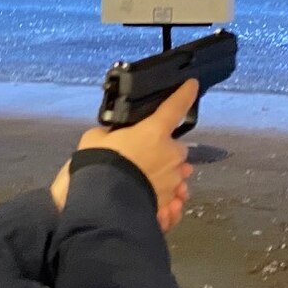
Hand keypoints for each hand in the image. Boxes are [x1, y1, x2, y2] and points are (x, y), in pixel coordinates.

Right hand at [50, 81, 197, 233]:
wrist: (103, 202)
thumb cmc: (100, 162)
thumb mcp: (95, 139)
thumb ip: (110, 135)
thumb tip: (113, 138)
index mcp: (155, 132)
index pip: (174, 107)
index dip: (184, 94)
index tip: (193, 85)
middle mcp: (171, 154)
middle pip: (176, 148)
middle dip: (165, 152)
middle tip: (144, 157)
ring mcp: (173, 180)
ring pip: (176, 174)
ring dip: (165, 175)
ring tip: (144, 182)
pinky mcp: (169, 202)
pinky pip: (172, 198)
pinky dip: (165, 199)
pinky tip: (152, 203)